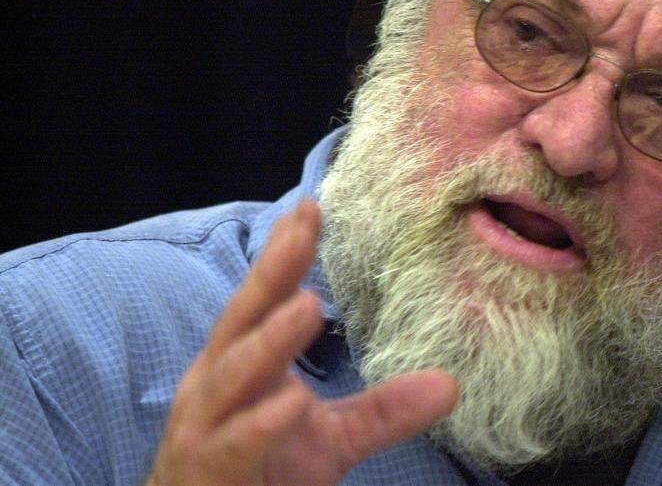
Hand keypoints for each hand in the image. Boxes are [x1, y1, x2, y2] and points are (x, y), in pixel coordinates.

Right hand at [147, 200, 457, 485]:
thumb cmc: (260, 474)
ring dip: (269, 341)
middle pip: (243, 319)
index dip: (284, 254)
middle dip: (271, 271)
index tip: (312, 205)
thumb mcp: (330, 439)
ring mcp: (207, 428)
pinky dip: (261, 423)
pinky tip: (291, 403)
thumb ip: (383, 411)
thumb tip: (450, 384)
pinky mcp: (211, 471)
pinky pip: (236, 444)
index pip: (264, 299)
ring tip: (307, 304)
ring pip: (233, 376)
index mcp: (241, 365)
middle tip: (303, 225)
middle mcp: (216, 386)